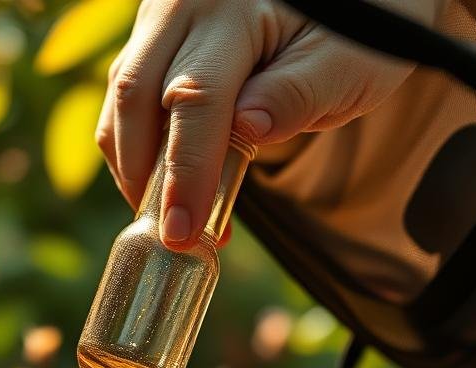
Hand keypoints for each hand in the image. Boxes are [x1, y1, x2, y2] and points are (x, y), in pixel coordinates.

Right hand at [95, 0, 442, 249]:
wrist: (353, 9)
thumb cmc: (355, 37)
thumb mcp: (347, 67)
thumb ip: (298, 95)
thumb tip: (245, 129)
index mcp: (234, 7)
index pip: (196, 97)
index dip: (186, 169)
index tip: (183, 230)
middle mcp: (185, 4)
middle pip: (137, 95)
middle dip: (144, 175)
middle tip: (171, 237)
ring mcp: (162, 17)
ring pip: (120, 99)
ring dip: (136, 166)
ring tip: (174, 216)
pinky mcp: (154, 38)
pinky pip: (126, 98)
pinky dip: (139, 148)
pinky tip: (170, 187)